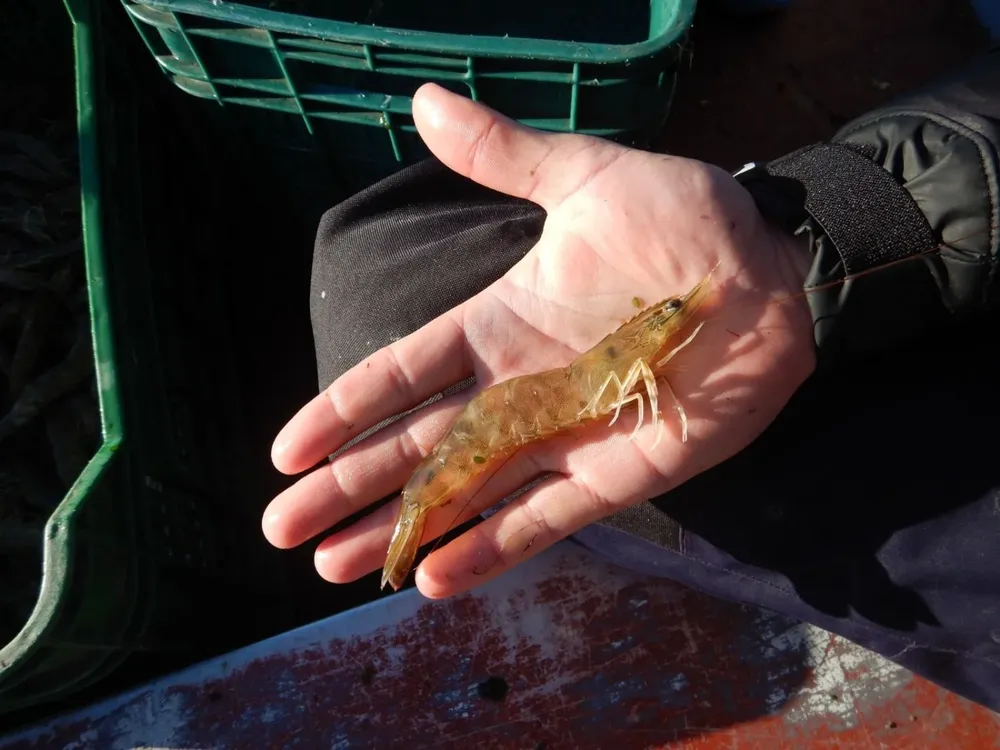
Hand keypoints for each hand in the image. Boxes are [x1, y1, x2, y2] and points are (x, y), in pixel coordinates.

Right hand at [261, 83, 816, 597]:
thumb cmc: (686, 224)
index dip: (342, 410)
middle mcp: (517, 389)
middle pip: (413, 447)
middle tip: (278, 529)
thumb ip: (505, 158)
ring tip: (331, 566)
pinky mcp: (613, 475)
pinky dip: (489, 550)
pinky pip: (542, 521)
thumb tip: (423, 100)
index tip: (285, 450)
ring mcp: (561, 436)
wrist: (775, 274)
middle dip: (346, 486)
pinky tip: (432, 580)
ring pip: (462, 493)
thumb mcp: (586, 179)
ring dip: (398, 529)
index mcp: (499, 323)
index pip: (401, 374)